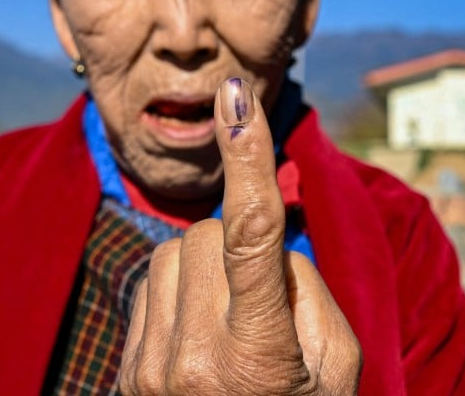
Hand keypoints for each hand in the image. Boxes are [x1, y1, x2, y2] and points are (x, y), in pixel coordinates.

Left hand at [119, 78, 361, 394]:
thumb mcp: (338, 366)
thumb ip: (305, 288)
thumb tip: (260, 228)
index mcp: (260, 358)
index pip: (250, 236)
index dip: (247, 158)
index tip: (236, 95)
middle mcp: (194, 364)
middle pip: (209, 236)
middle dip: (240, 248)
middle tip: (266, 307)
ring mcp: (150, 371)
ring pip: (173, 254)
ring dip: (206, 268)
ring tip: (232, 324)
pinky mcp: (126, 370)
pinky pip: (149, 283)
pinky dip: (179, 290)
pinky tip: (199, 334)